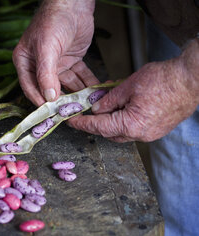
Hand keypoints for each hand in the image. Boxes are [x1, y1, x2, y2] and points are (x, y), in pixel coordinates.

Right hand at [13, 0, 97, 105]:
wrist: (74, 4)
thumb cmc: (54, 20)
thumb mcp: (47, 47)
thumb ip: (46, 73)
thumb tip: (48, 97)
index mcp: (25, 62)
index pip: (30, 87)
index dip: (40, 101)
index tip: (51, 112)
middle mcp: (40, 66)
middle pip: (49, 89)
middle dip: (61, 100)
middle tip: (71, 111)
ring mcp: (57, 65)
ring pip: (67, 85)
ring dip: (77, 94)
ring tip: (87, 104)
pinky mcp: (72, 62)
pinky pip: (80, 77)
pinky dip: (87, 84)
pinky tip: (95, 92)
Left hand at [68, 39, 198, 141]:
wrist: (192, 79)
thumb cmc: (165, 80)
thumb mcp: (129, 86)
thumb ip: (109, 100)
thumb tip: (97, 108)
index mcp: (131, 124)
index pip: (99, 127)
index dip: (83, 124)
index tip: (71, 121)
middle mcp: (141, 134)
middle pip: (109, 133)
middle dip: (95, 125)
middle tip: (84, 114)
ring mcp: (151, 134)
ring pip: (121, 133)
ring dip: (109, 124)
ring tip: (102, 110)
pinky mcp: (157, 130)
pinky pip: (133, 130)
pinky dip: (122, 122)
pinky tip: (119, 110)